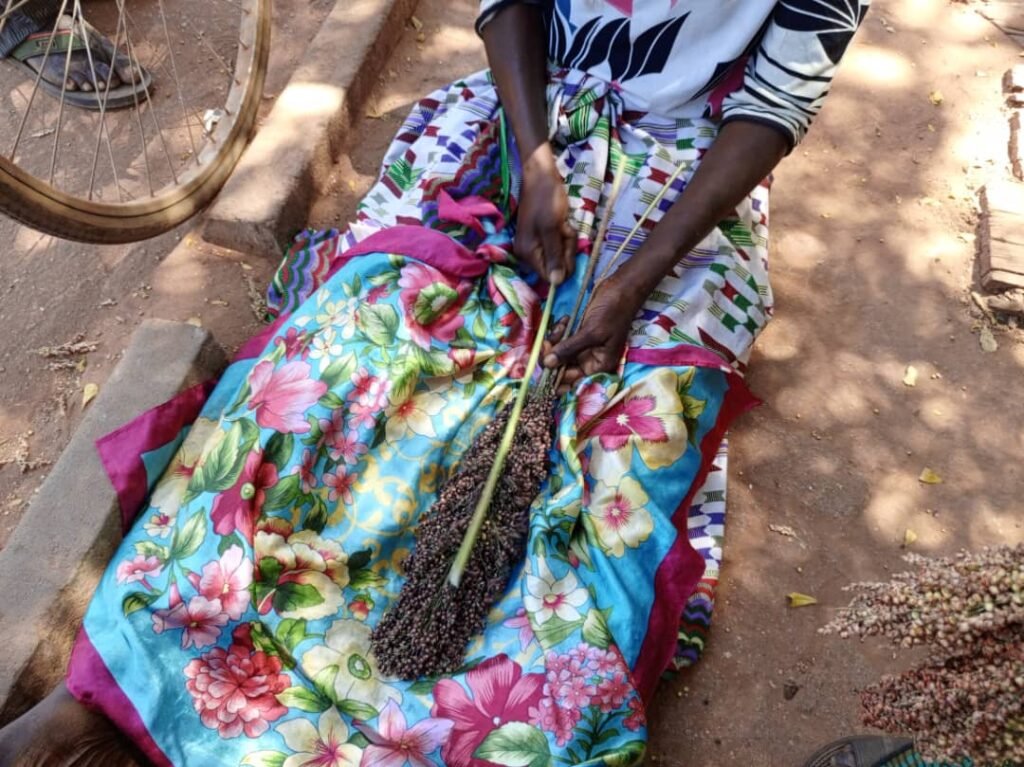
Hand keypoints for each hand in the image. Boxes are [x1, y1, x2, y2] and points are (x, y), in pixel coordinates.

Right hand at [515, 149, 575, 284]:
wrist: (541, 174)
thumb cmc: (546, 199)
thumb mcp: (553, 229)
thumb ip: (555, 256)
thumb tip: (556, 284)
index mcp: (527, 253)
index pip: (549, 276)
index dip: (564, 264)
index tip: (565, 242)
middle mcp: (528, 253)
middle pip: (556, 265)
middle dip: (566, 248)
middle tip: (564, 227)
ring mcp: (535, 244)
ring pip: (560, 253)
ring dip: (567, 239)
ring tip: (564, 222)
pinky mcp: (543, 235)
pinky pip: (559, 243)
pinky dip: (565, 233)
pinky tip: (563, 221)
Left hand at [543, 277, 644, 386]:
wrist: (623, 288)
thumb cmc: (613, 312)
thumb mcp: (592, 332)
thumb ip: (569, 349)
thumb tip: (548, 364)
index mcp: (599, 366)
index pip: (572, 380)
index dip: (555, 374)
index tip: (544, 359)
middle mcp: (591, 360)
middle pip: (563, 367)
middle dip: (552, 354)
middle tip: (547, 341)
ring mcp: (584, 347)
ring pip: (560, 352)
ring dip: (556, 339)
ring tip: (562, 325)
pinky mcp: (579, 334)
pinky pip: (563, 339)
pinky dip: (560, 331)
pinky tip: (565, 320)